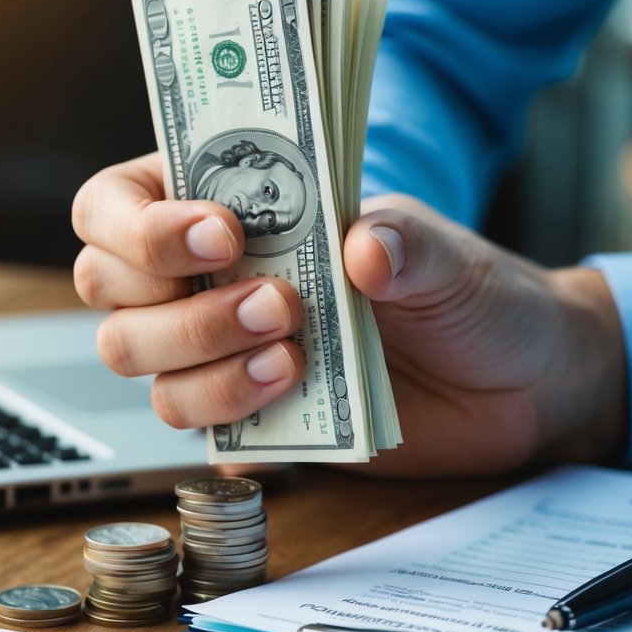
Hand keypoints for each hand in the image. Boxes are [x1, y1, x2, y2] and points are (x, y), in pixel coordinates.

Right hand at [72, 156, 627, 476]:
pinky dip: (230, 421)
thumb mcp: (447, 254)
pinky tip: (292, 401)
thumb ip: (406, 244)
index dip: (142, 220)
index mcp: (239, 208)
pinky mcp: (255, 418)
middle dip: (176, 304)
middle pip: (110, 289)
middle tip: (276, 304)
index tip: (220, 233)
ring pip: (140, 364)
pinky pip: (199, 431)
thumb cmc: (473, 292)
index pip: (122, 200)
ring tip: (292, 356)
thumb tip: (364, 249)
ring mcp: (226, 350)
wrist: (521, 382)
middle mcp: (215, 278)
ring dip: (202, 365)